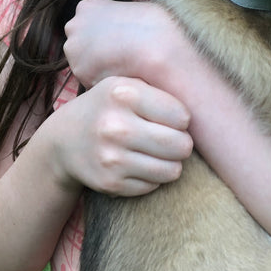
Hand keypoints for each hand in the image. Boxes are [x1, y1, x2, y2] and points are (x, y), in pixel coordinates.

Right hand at [59, 0, 193, 195]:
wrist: (63, 141)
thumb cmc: (106, 108)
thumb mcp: (124, 85)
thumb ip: (159, 87)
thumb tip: (207, 96)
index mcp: (123, 94)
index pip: (181, 115)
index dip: (182, 119)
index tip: (172, 118)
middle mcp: (115, 125)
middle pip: (181, 145)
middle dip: (183, 144)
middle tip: (173, 139)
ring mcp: (111, 157)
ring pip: (171, 170)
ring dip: (171, 163)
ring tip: (159, 152)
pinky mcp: (110, 183)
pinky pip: (153, 185)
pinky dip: (152, 177)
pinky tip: (139, 164)